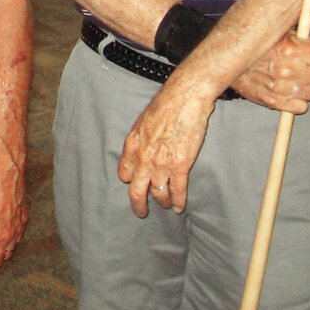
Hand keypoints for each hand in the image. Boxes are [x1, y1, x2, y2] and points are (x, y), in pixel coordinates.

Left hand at [117, 80, 213, 217]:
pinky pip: (177, 191)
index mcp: (132, 145)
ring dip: (162, 202)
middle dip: (138, 205)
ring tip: (166, 205)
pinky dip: (178, 202)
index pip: (124, 174)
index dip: (130, 181)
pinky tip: (179, 207)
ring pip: (158, 194)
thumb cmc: (165, 104)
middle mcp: (143, 158)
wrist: (184, 97)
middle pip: (136, 192)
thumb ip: (140, 139)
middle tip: (141, 212)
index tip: (135, 184)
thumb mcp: (143, 121)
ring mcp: (161, 164)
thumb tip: (141, 148)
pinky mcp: (180, 165)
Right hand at [232, 34, 309, 113]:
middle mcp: (287, 69)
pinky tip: (287, 92)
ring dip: (305, 87)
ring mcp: (281, 87)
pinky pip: (301, 107)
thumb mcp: (282, 35)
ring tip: (291, 80)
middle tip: (299, 68)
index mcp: (291, 49)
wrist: (226, 61)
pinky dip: (297, 102)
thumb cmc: (257, 46)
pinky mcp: (274, 102)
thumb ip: (309, 43)